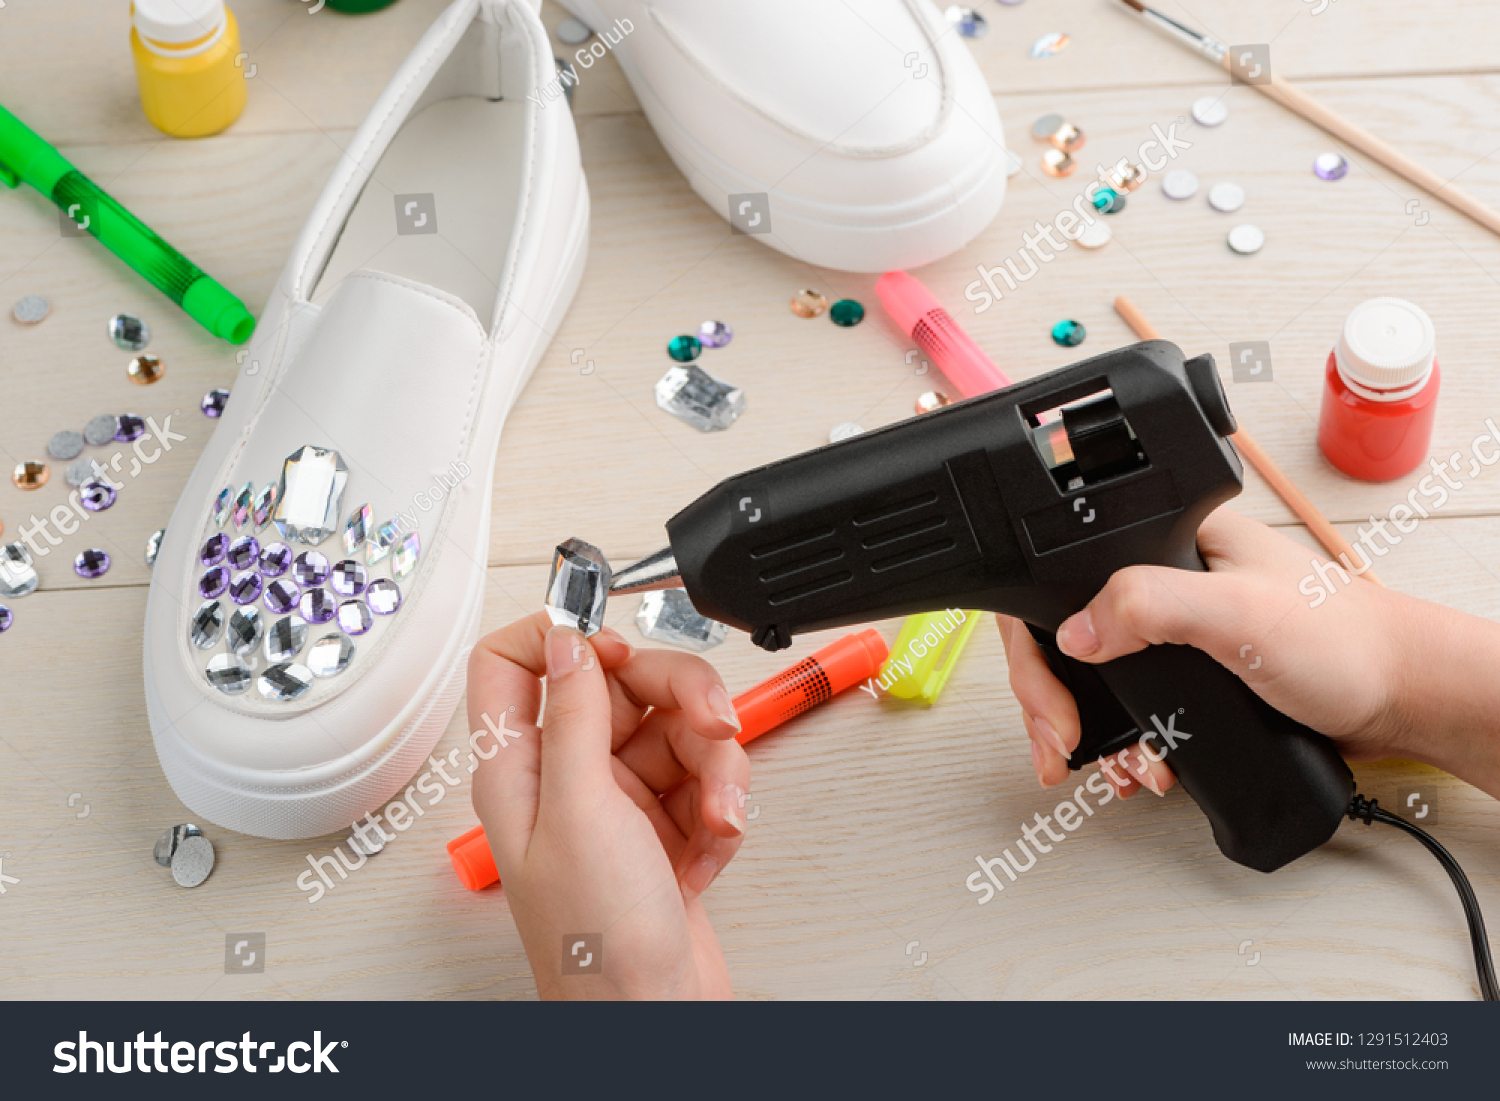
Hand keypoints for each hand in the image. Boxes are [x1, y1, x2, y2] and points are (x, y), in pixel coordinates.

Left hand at [468, 611, 748, 999]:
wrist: (656, 1016)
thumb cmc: (597, 942)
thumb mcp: (580, 812)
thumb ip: (574, 717)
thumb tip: (566, 640)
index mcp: (519, 767)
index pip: (510, 664)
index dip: (558, 635)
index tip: (614, 642)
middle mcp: (565, 776)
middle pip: (620, 684)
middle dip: (679, 697)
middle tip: (711, 723)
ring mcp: (616, 801)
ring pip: (675, 728)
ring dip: (713, 765)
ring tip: (717, 811)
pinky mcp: (664, 825)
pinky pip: (701, 775)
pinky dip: (720, 805)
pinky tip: (714, 842)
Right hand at [998, 508, 1417, 796]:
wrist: (1402, 699)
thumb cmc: (1346, 640)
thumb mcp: (1239, 613)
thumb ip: (1151, 605)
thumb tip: (1075, 629)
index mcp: (1169, 540)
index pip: (1063, 576)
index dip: (1037, 643)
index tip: (1053, 706)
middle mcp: (1166, 578)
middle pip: (1065, 632)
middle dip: (1051, 701)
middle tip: (1059, 748)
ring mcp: (1177, 627)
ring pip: (1093, 675)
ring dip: (1088, 730)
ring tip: (1105, 767)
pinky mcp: (1194, 671)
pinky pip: (1131, 705)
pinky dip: (1124, 741)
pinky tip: (1139, 764)